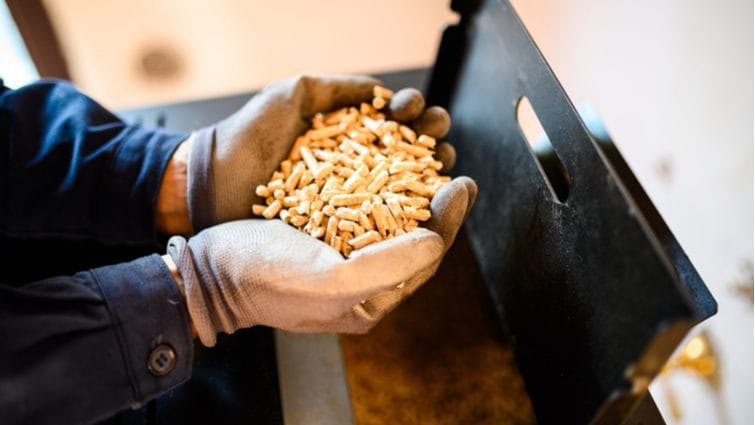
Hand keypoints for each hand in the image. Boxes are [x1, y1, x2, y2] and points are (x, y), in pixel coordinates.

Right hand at [165, 177, 474, 346]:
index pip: (424, 258)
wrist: (206, 267)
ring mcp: (340, 251)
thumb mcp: (328, 280)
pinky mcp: (320, 228)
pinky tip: (380, 151)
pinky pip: (358, 200)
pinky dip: (373, 174)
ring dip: (408, 178)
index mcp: (370, 299)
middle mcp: (361, 276)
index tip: (462, 182)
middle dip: (434, 195)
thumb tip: (435, 241)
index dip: (448, 220)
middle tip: (449, 157)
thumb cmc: (262, 277)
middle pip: (411, 232)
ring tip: (422, 147)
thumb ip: (386, 267)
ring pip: (388, 211)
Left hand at [180, 74, 456, 232]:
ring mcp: (348, 201)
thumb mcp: (295, 95)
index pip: (395, 124)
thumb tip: (382, 92)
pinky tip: (421, 203)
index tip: (413, 111)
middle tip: (434, 134)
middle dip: (430, 139)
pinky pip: (378, 222)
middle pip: (408, 154)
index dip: (414, 116)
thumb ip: (339, 89)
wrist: (212, 180)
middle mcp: (354, 168)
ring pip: (402, 188)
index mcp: (347, 136)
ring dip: (427, 173)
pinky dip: (403, 214)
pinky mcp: (338, 233)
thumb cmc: (249, 134)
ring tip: (437, 161)